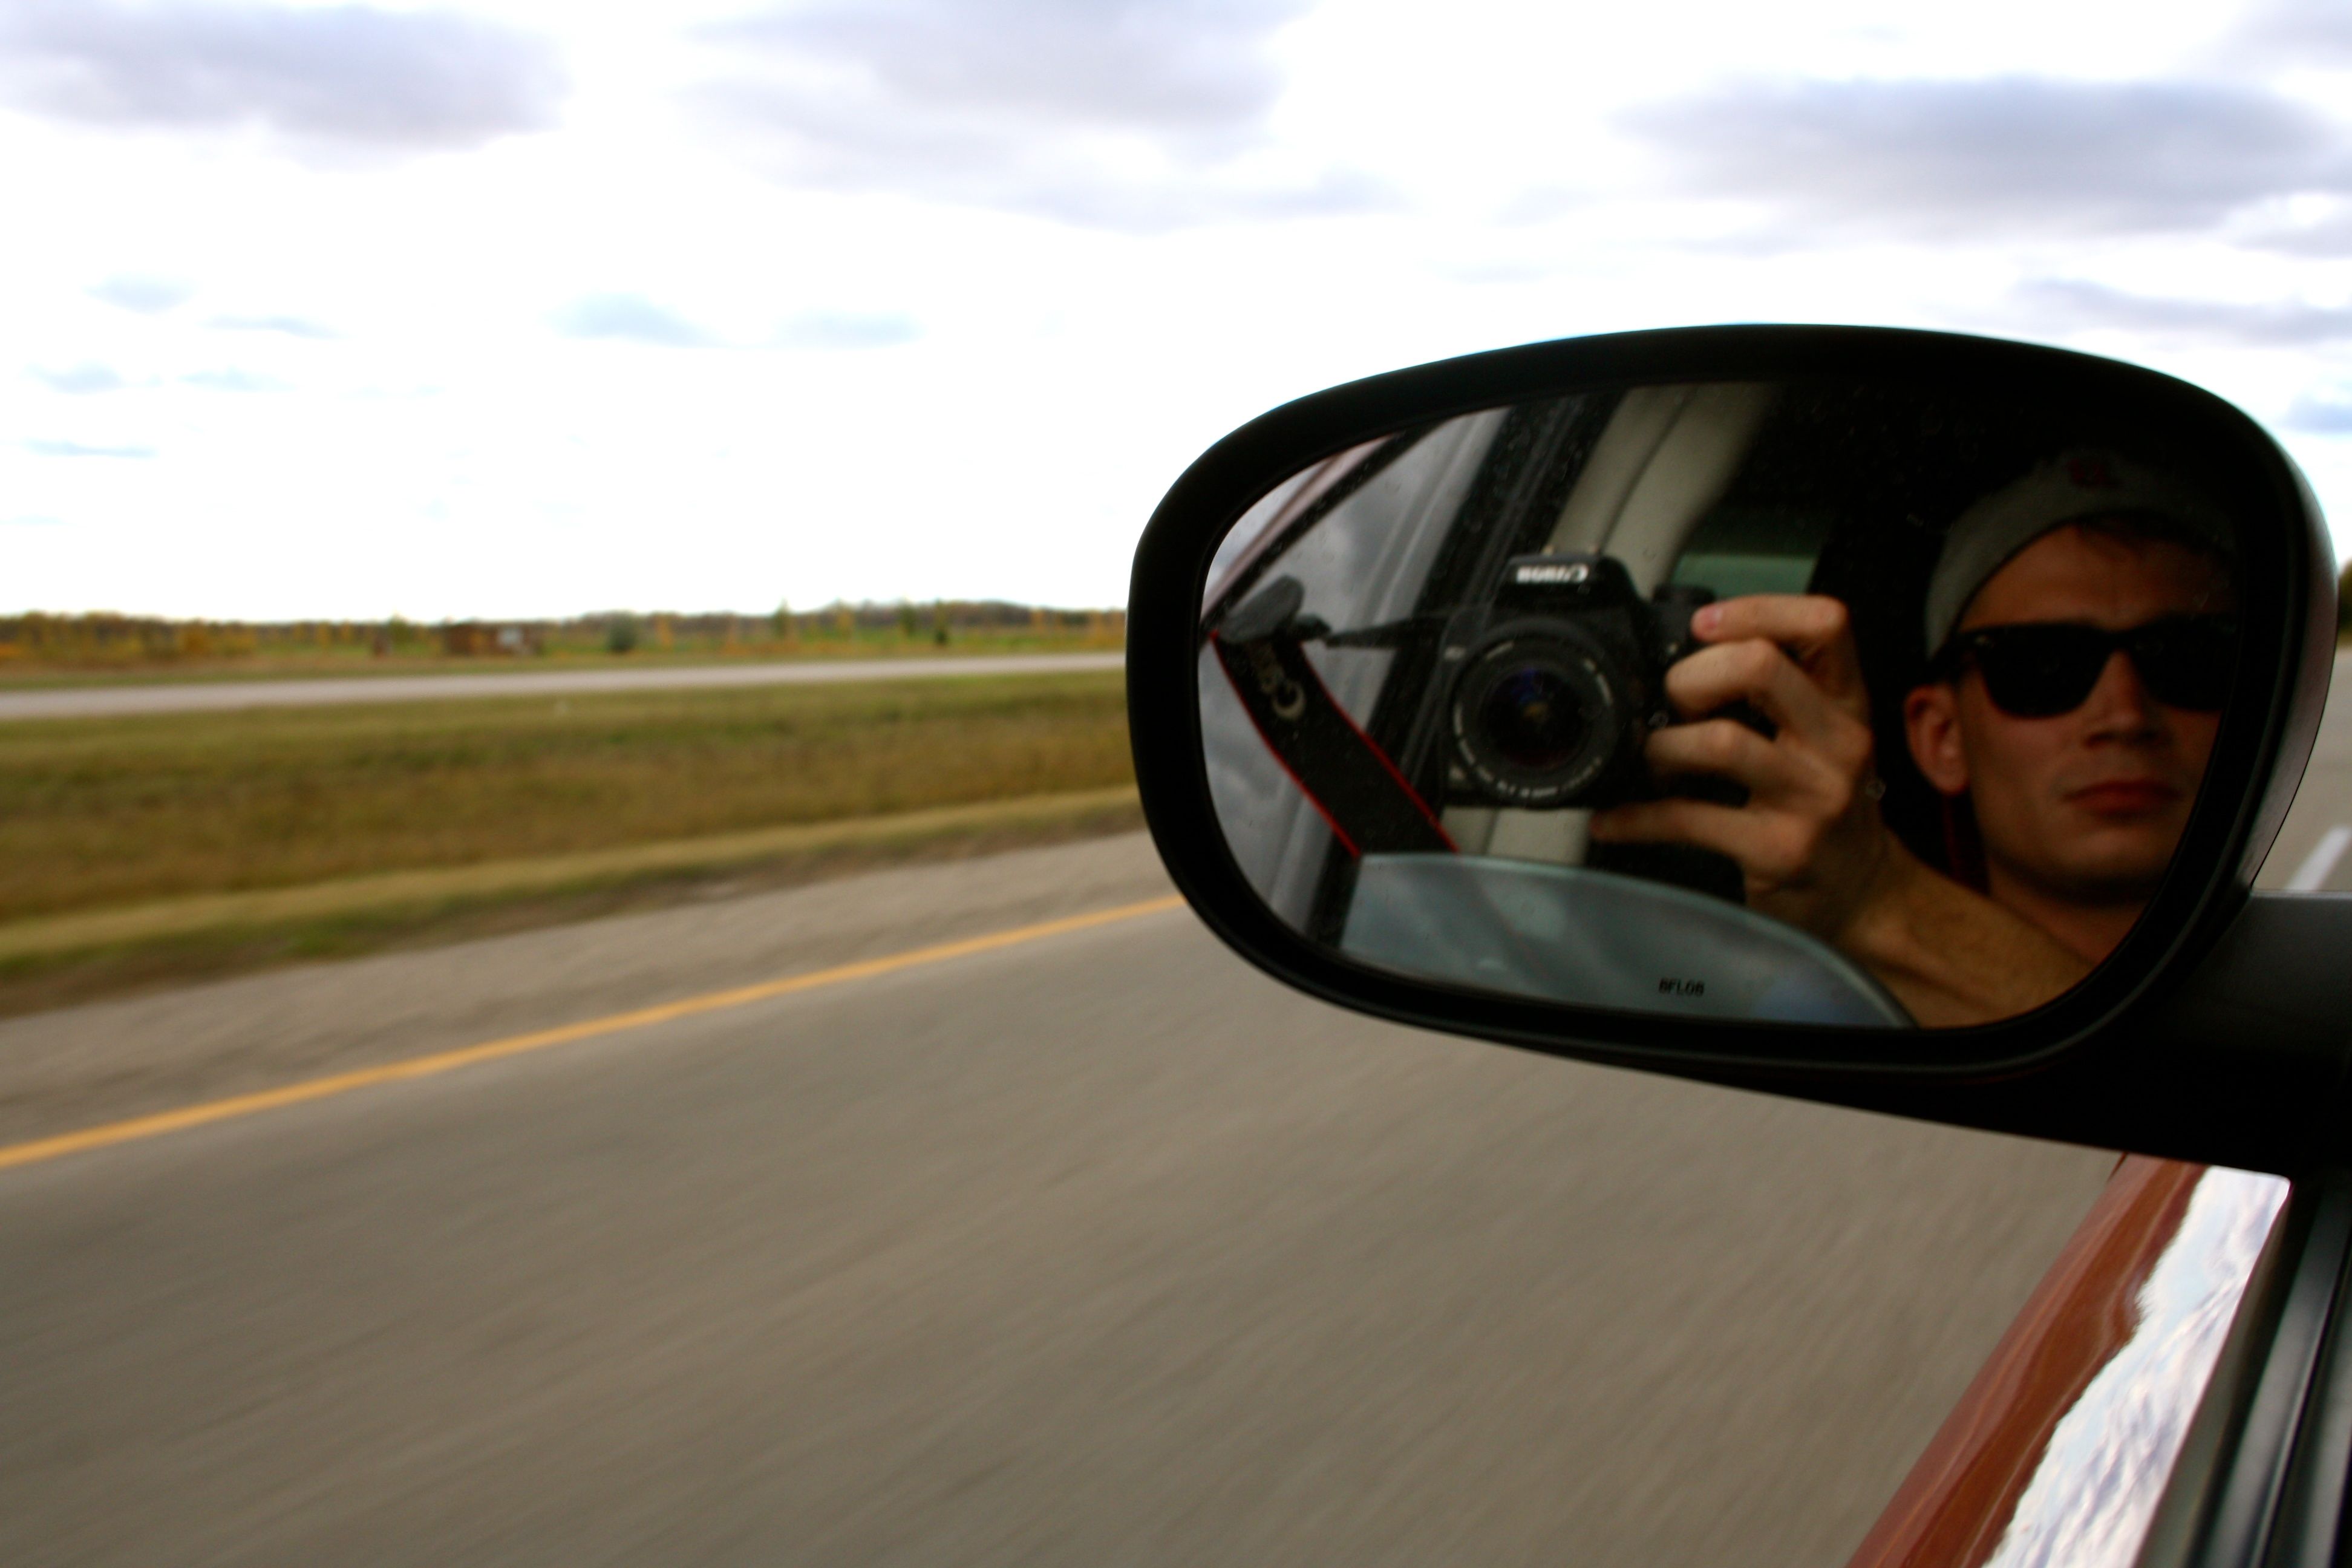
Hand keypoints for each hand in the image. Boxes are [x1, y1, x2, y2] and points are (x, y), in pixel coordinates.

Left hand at [1588, 594, 1892, 942]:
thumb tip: (1683, 660)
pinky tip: (1614, 820)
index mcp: (1846, 703)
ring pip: (1721, 741)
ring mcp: (1812, 797)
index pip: (1825, 622)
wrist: (1862, 891)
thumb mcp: (1823, 738)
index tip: (1703, 626)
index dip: (1757, 610)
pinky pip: (1690, 819)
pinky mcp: (1779, 848)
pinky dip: (1635, 818)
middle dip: (1692, 676)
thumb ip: (1779, 694)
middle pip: (1761, 666)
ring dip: (1663, 746)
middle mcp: (1837, 743)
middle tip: (1671, 705)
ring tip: (1650, 759)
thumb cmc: (1826, 805)